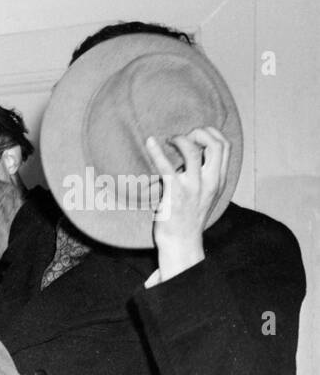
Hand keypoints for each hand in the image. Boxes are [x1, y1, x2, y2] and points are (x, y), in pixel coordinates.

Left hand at [144, 126, 228, 278]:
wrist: (181, 242)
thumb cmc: (189, 218)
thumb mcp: (207, 195)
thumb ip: (207, 176)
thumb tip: (196, 156)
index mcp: (220, 180)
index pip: (225, 146)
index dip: (212, 133)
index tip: (197, 134)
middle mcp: (211, 181)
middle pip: (215, 144)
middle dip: (200, 132)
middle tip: (184, 137)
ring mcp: (193, 187)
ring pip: (193, 151)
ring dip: (180, 139)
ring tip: (169, 141)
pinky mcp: (175, 193)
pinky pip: (167, 167)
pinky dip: (157, 151)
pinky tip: (149, 142)